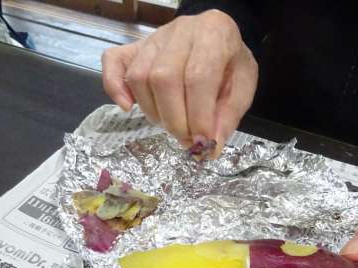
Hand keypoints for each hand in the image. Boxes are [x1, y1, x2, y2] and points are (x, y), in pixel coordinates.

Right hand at [102, 9, 257, 156]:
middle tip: (186, 139)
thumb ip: (229, 115)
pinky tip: (127, 107)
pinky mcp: (134, 46)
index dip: (198, 115)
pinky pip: (113, 62)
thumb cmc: (230, 63)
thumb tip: (210, 146)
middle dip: (174, 120)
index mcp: (214, 33)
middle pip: (163, 78)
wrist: (217, 37)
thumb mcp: (244, 86)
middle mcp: (180, 30)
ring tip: (171, 124)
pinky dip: (114, 87)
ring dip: (153, 112)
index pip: (198, 76)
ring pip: (140, 77)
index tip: (202, 143)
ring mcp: (153, 38)